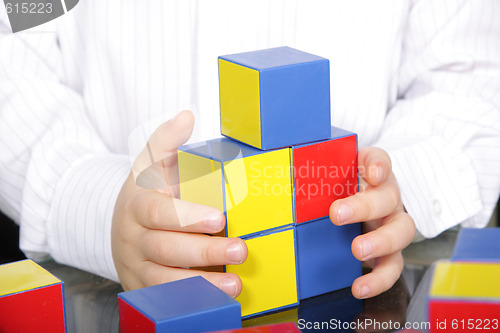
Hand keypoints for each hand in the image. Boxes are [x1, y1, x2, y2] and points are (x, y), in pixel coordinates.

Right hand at [111, 110, 247, 296]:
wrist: (122, 229)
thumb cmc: (146, 195)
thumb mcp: (149, 166)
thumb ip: (166, 141)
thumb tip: (186, 114)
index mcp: (138, 205)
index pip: (159, 212)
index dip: (187, 217)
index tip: (219, 219)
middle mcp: (133, 238)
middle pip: (166, 247)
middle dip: (203, 251)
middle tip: (240, 249)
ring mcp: (136, 266)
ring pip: (164, 279)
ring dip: (201, 283)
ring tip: (235, 283)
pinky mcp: (142, 289)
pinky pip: (165, 300)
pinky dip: (191, 301)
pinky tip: (218, 300)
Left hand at [330, 147, 415, 298]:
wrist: (355, 206)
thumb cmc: (340, 188)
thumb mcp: (329, 174)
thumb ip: (316, 167)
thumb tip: (288, 163)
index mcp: (371, 172)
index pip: (378, 159)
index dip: (377, 164)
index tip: (372, 173)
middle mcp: (387, 196)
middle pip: (388, 197)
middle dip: (364, 206)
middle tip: (337, 214)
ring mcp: (391, 224)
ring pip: (401, 231)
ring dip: (380, 242)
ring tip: (358, 250)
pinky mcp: (389, 251)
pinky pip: (391, 266)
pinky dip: (379, 279)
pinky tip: (360, 286)